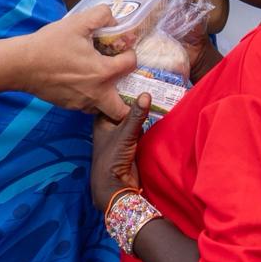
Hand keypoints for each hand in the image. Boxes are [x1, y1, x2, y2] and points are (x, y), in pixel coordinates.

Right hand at [25, 5, 135, 119]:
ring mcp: (82, 103)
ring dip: (108, 97)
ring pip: (104, 108)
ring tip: (100, 80)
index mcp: (103, 72)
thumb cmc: (50, 44)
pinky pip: (87, 106)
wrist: (22, 65)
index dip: (129, 53)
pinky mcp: (69, 105)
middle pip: (122, 109)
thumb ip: (101, 15)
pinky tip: (80, 81)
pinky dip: (89, 97)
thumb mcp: (77, 22)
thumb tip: (112, 19)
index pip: (131, 65)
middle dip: (129, 100)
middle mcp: (96, 93)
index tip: (121, 48)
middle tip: (122, 81)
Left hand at [91, 93, 149, 208]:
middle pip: (124, 107)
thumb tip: (146, 94)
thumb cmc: (112, 157)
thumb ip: (135, 115)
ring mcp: (121, 134)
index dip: (122, 88)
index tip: (136, 76)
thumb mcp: (125, 133)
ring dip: (143, 111)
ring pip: (133, 118)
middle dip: (136, 99)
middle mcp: (110, 125)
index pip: (112, 98)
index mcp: (102, 119)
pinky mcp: (131, 143)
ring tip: (158, 93)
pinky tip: (158, 112)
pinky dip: (147, 122)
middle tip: (152, 82)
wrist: (115, 186)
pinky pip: (140, 128)